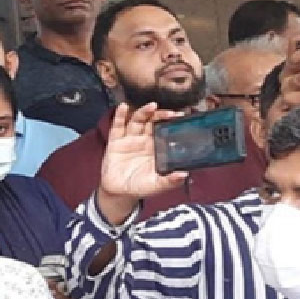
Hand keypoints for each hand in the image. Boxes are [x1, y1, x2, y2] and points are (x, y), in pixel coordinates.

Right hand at [96, 103, 186, 224]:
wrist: (118, 192)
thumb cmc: (139, 187)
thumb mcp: (156, 185)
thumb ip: (170, 181)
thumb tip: (184, 174)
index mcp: (156, 147)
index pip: (166, 130)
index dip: (172, 123)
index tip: (181, 117)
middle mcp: (144, 139)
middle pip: (153, 121)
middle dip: (161, 115)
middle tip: (170, 113)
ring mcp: (130, 138)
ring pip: (138, 120)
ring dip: (144, 111)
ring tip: (152, 106)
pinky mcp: (115, 140)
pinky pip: (118, 126)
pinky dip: (120, 115)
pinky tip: (124, 107)